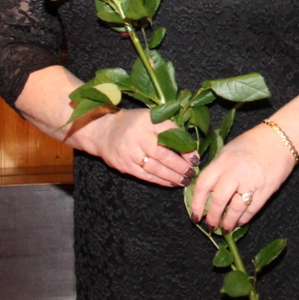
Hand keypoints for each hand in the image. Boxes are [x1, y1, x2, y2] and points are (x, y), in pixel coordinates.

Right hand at [64, 107, 195, 187]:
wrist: (103, 131)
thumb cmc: (132, 123)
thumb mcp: (149, 117)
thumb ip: (166, 127)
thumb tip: (190, 144)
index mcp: (147, 121)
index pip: (170, 134)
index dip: (185, 147)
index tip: (195, 157)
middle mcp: (139, 136)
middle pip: (163, 153)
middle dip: (180, 165)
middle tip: (191, 172)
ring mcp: (131, 152)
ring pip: (155, 167)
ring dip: (172, 176)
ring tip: (185, 180)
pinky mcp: (125, 165)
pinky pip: (146, 175)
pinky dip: (160, 181)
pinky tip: (171, 183)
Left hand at [190, 124, 295, 231]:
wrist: (280, 139)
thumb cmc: (252, 143)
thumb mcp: (228, 151)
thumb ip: (217, 170)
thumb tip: (205, 193)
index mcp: (223, 161)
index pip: (203, 185)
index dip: (196, 203)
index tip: (195, 215)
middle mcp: (235, 172)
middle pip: (218, 200)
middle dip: (212, 217)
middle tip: (210, 226)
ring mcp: (252, 181)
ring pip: (235, 208)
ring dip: (228, 222)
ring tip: (225, 228)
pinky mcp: (266, 189)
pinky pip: (252, 209)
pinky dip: (244, 218)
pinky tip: (240, 221)